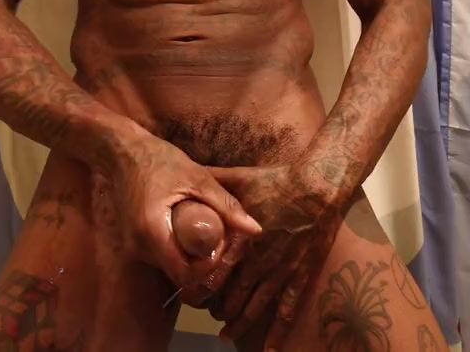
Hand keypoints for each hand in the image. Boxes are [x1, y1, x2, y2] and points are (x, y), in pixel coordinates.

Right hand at [97, 122, 260, 288]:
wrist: (122, 151)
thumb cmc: (160, 160)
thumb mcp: (197, 178)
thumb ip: (226, 205)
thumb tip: (255, 230)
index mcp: (153, 233)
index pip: (185, 274)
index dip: (207, 267)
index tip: (220, 245)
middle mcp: (139, 248)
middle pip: (178, 272)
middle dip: (201, 262)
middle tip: (219, 239)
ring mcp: (132, 246)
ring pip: (168, 265)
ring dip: (188, 255)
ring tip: (206, 231)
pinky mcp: (132, 241)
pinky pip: (159, 255)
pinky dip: (176, 248)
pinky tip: (186, 227)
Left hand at [206, 162, 343, 349]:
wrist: (319, 186)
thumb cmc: (278, 181)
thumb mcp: (242, 177)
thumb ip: (215, 181)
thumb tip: (189, 173)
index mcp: (243, 239)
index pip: (215, 272)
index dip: (201, 287)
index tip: (190, 296)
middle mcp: (260, 260)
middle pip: (234, 294)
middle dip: (219, 308)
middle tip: (207, 315)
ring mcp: (282, 270)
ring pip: (257, 306)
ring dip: (240, 322)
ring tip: (227, 334)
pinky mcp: (301, 274)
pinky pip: (288, 309)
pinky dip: (278, 331)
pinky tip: (271, 349)